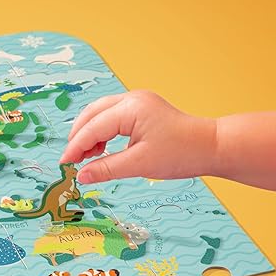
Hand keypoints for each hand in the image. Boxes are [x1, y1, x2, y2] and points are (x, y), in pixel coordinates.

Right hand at [60, 91, 217, 183]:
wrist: (210, 146)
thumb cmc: (181, 154)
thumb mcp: (139, 164)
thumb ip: (106, 169)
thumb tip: (81, 176)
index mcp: (131, 109)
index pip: (93, 128)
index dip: (76, 147)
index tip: (64, 164)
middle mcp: (131, 99)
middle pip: (92, 114)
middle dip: (78, 137)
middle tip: (72, 161)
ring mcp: (137, 102)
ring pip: (100, 113)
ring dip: (89, 134)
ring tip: (86, 157)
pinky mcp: (141, 109)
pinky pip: (112, 116)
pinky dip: (101, 132)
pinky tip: (100, 149)